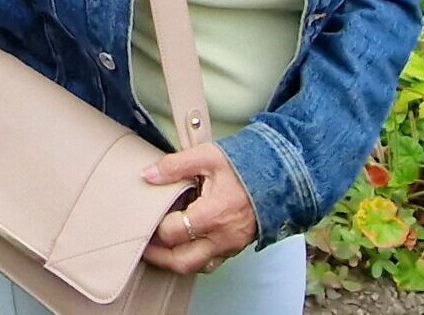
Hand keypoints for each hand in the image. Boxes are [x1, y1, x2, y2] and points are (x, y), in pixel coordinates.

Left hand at [140, 143, 258, 274]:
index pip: (172, 232)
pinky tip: (182, 244)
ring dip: (174, 260)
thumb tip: (147, 174)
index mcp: (214, 214)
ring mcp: (231, 245)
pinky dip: (193, 257)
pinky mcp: (236, 246)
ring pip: (196, 266)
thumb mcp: (208, 156)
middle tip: (141, 245)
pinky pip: (211, 262)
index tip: (145, 216)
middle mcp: (223, 236)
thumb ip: (175, 166)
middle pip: (182, 261)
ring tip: (158, 246)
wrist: (281, 175)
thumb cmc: (245, 165)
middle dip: (158, 256)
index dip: (154, 226)